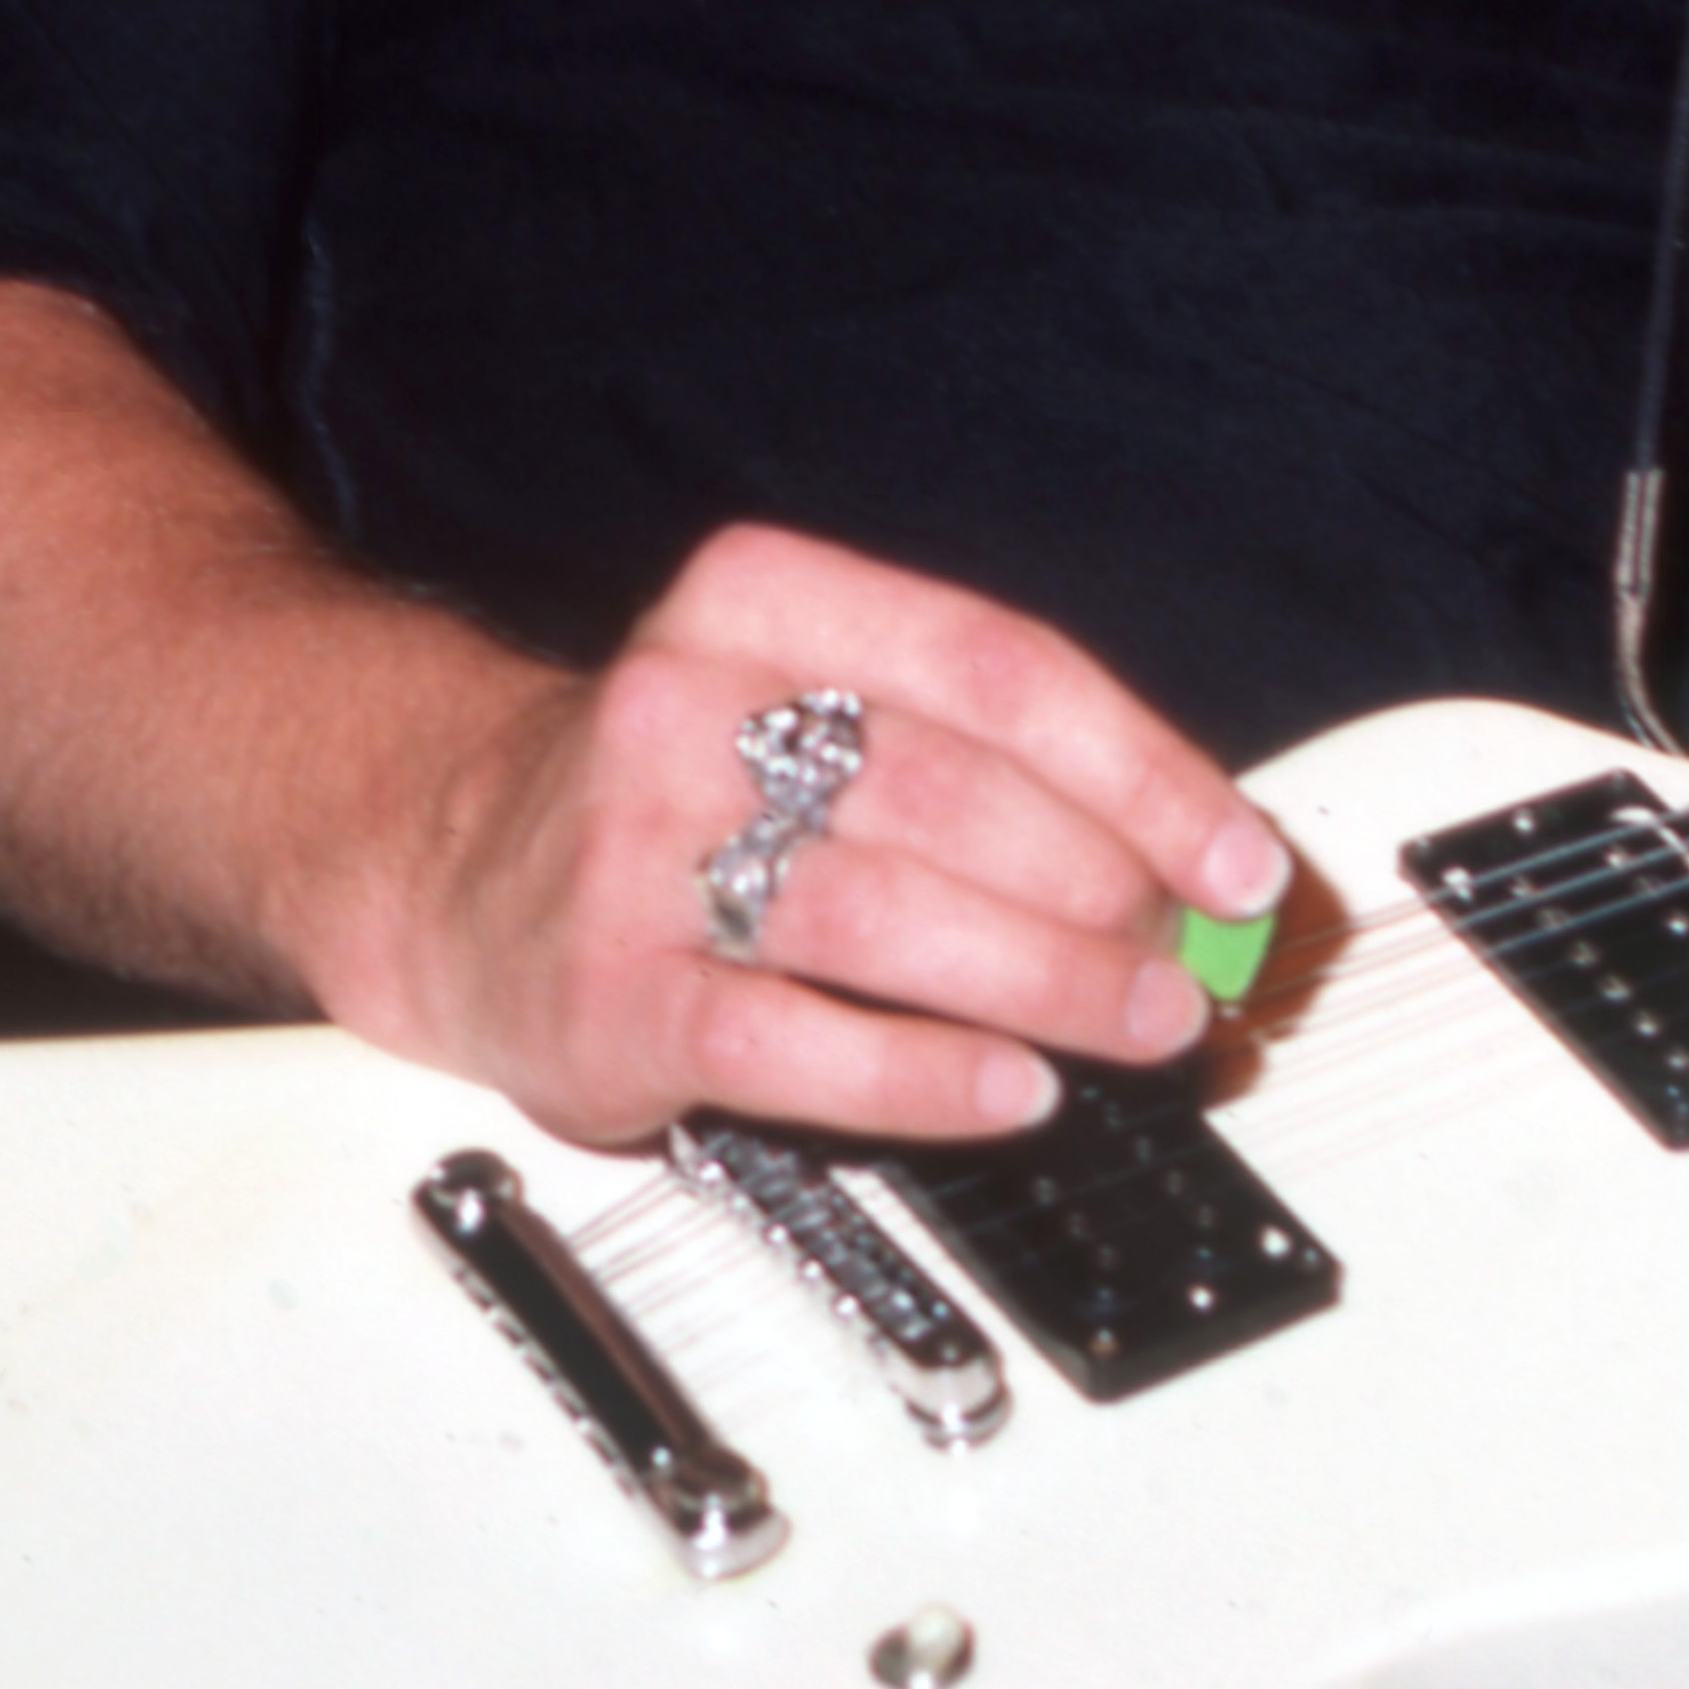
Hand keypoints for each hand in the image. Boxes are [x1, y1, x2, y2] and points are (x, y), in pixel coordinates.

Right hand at [320, 522, 1291, 1152]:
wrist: (451, 869)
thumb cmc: (680, 791)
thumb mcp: (809, 705)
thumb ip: (983, 754)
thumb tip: (1187, 859)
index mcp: (766, 599)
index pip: (1000, 668)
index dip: (1144, 770)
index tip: (1237, 858)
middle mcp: (691, 706)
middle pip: (956, 795)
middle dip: (1108, 890)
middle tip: (1191, 958)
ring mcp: (637, 853)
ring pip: (888, 917)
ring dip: (1048, 981)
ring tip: (1139, 1022)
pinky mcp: (607, 994)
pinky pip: (794, 1042)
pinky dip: (925, 1076)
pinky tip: (1013, 1090)